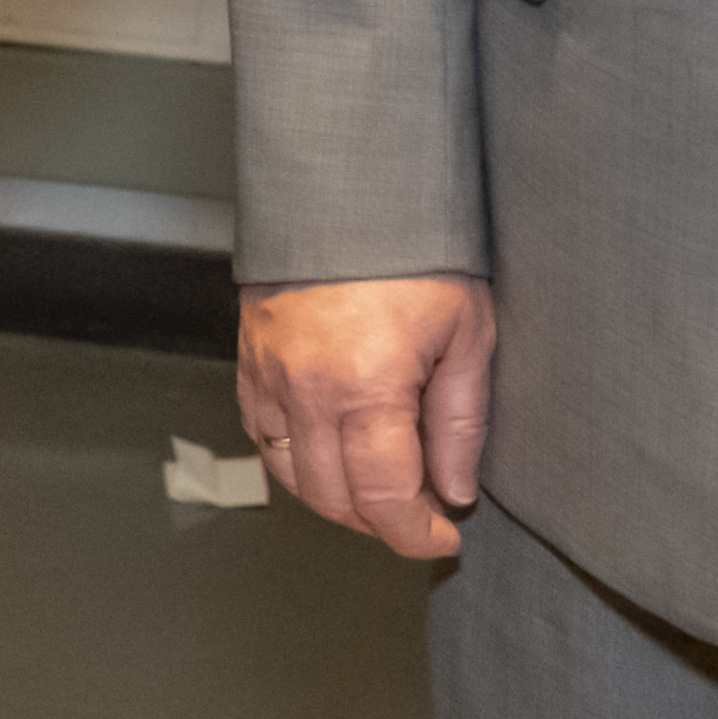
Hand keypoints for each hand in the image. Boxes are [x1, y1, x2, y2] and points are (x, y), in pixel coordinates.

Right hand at [237, 275, 497, 561]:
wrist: (349, 184)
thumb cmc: (415, 247)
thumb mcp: (468, 331)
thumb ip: (460, 420)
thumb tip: (453, 487)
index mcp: (366, 387)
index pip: (383, 498)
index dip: (415, 533)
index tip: (441, 534)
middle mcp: (307, 390)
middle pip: (334, 498)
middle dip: (380, 522)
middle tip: (418, 516)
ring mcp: (269, 375)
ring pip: (291, 475)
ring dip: (336, 498)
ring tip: (378, 489)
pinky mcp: (249, 359)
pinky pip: (262, 435)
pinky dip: (294, 460)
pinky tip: (328, 453)